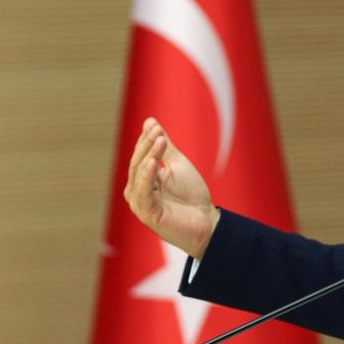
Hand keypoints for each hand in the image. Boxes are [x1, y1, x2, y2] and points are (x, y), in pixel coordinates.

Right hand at [124, 117, 220, 259]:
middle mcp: (137, 191)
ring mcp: (139, 204)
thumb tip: (149, 121)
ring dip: (149, 154)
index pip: (140, 155)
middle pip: (137, 163)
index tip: (155, 125)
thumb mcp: (178, 165)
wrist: (206, 222)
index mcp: (142, 180)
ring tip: (160, 140)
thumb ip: (164, 146)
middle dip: (147, 145)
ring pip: (139, 174)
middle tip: (158, 130)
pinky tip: (153, 161)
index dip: (146, 140)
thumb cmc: (192, 196)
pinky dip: (147, 175)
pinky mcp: (147, 213)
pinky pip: (143, 191)